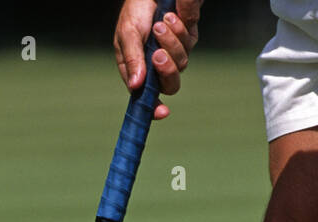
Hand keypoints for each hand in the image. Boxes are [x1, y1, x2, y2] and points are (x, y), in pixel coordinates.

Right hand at [114, 0, 200, 119]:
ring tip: (160, 23)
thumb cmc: (136, 12)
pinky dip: (179, 30)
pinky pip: (189, 43)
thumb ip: (132, 60)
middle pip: (170, 85)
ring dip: (171, 42)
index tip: (162, 112)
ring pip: (181, 62)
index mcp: (138, 72)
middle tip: (158, 53)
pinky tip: (170, 17)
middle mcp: (157, 67)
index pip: (147, 97)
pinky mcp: (188, 40)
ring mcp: (174, 54)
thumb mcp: (128, 34)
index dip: (154, 108)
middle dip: (167, 70)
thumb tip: (135, 86)